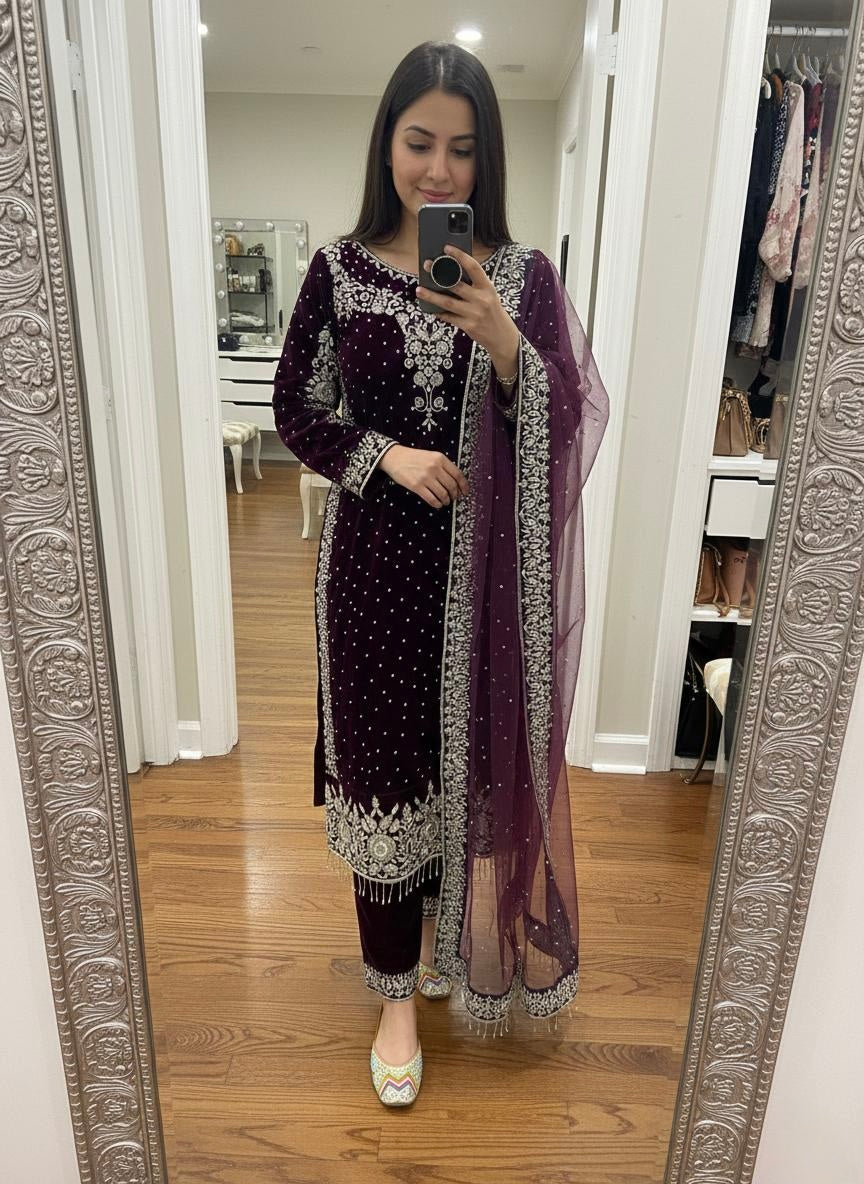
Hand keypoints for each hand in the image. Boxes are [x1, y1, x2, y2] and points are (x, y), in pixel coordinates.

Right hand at [377, 443, 468, 508]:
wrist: (395, 458)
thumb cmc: (414, 458)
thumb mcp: (431, 456)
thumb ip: (443, 466)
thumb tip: (456, 482)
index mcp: (440, 458)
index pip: (458, 474)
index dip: (463, 486)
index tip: (465, 492)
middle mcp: (434, 467)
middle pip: (452, 486)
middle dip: (455, 495)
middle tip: (454, 498)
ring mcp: (425, 477)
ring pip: (443, 494)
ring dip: (446, 501)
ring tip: (445, 502)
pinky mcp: (416, 486)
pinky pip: (431, 499)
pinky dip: (437, 504)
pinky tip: (438, 504)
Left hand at [420, 244, 519, 361]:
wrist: (502, 336)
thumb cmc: (493, 311)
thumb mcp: (489, 294)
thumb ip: (475, 284)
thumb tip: (451, 272)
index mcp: (487, 287)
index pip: (473, 267)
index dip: (460, 256)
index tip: (447, 248)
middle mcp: (481, 299)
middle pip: (456, 284)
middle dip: (439, 274)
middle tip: (427, 266)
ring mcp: (474, 314)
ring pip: (448, 302)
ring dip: (431, 296)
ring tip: (419, 290)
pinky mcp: (468, 326)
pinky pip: (449, 317)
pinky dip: (438, 312)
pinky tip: (430, 308)